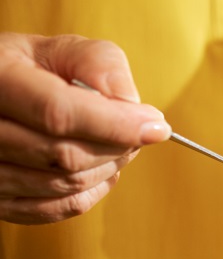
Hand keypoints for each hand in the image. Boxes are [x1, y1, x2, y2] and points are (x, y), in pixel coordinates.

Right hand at [0, 33, 170, 223]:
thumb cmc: (29, 70)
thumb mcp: (58, 50)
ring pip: (64, 184)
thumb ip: (98, 63)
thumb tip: (133, 103)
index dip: (116, 124)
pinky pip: (54, 209)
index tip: (156, 125)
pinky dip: (91, 192)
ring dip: (108, 168)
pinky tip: (101, 170)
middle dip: (116, 146)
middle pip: (64, 155)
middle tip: (140, 132)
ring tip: (120, 146)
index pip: (58, 113)